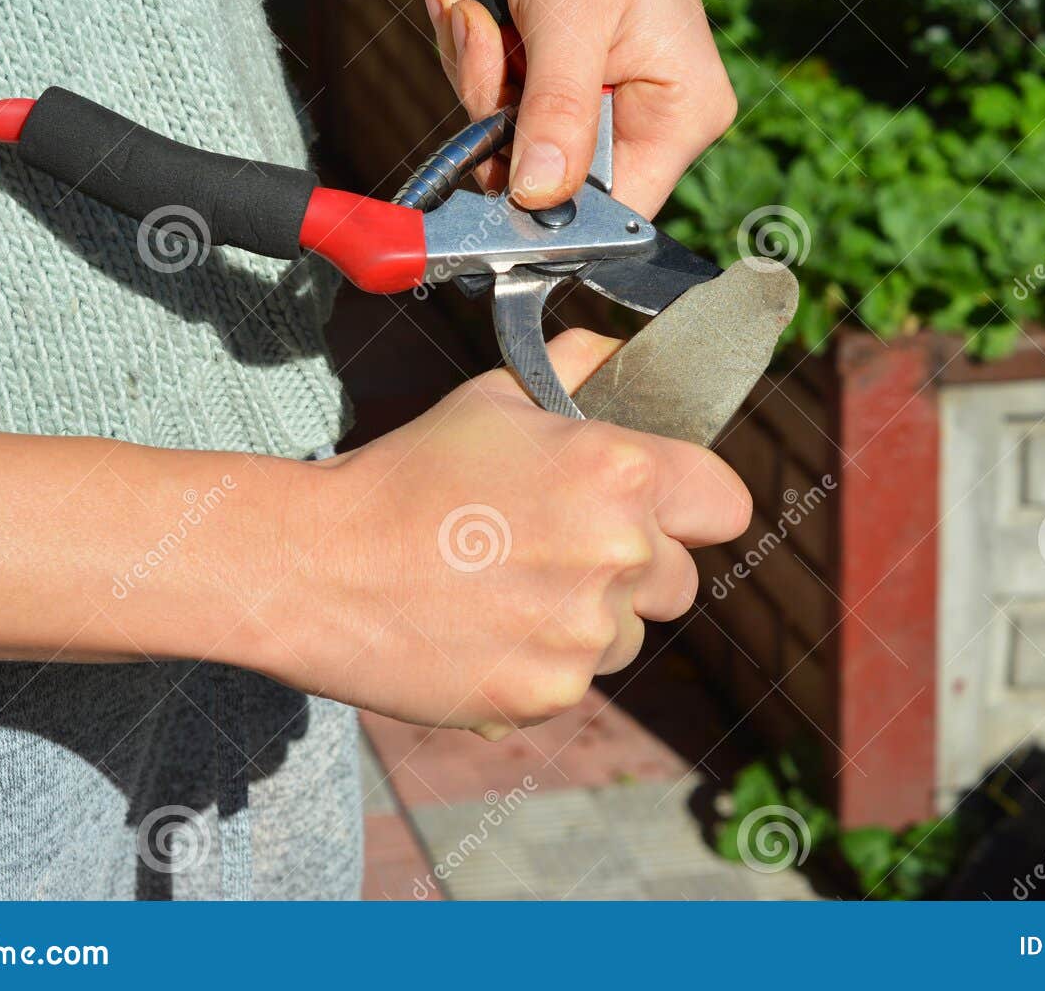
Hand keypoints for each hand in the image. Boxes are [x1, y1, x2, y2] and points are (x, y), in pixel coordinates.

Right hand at [253, 330, 751, 734]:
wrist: (318, 565)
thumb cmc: (405, 476)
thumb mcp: (495, 400)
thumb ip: (574, 373)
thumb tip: (618, 351)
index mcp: (619, 472)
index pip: (726, 504)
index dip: (696, 506)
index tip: (668, 512)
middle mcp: (619, 552)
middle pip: (682, 580)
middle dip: (637, 569)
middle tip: (559, 551)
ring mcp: (586, 632)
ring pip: (629, 636)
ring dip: (589, 620)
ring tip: (509, 591)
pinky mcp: (550, 693)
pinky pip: (577, 682)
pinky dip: (542, 664)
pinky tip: (484, 630)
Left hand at [420, 0, 735, 218]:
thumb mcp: (570, 22)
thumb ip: (557, 114)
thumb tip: (537, 198)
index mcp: (681, 114)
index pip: (615, 210)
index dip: (549, 207)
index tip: (492, 173)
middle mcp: (651, 119)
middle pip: (553, 175)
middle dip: (497, 112)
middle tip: (486, 38)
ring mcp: (605, 102)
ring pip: (515, 139)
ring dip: (478, 76)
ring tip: (476, 10)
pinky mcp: (563, 82)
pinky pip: (503, 102)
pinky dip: (476, 57)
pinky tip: (471, 7)